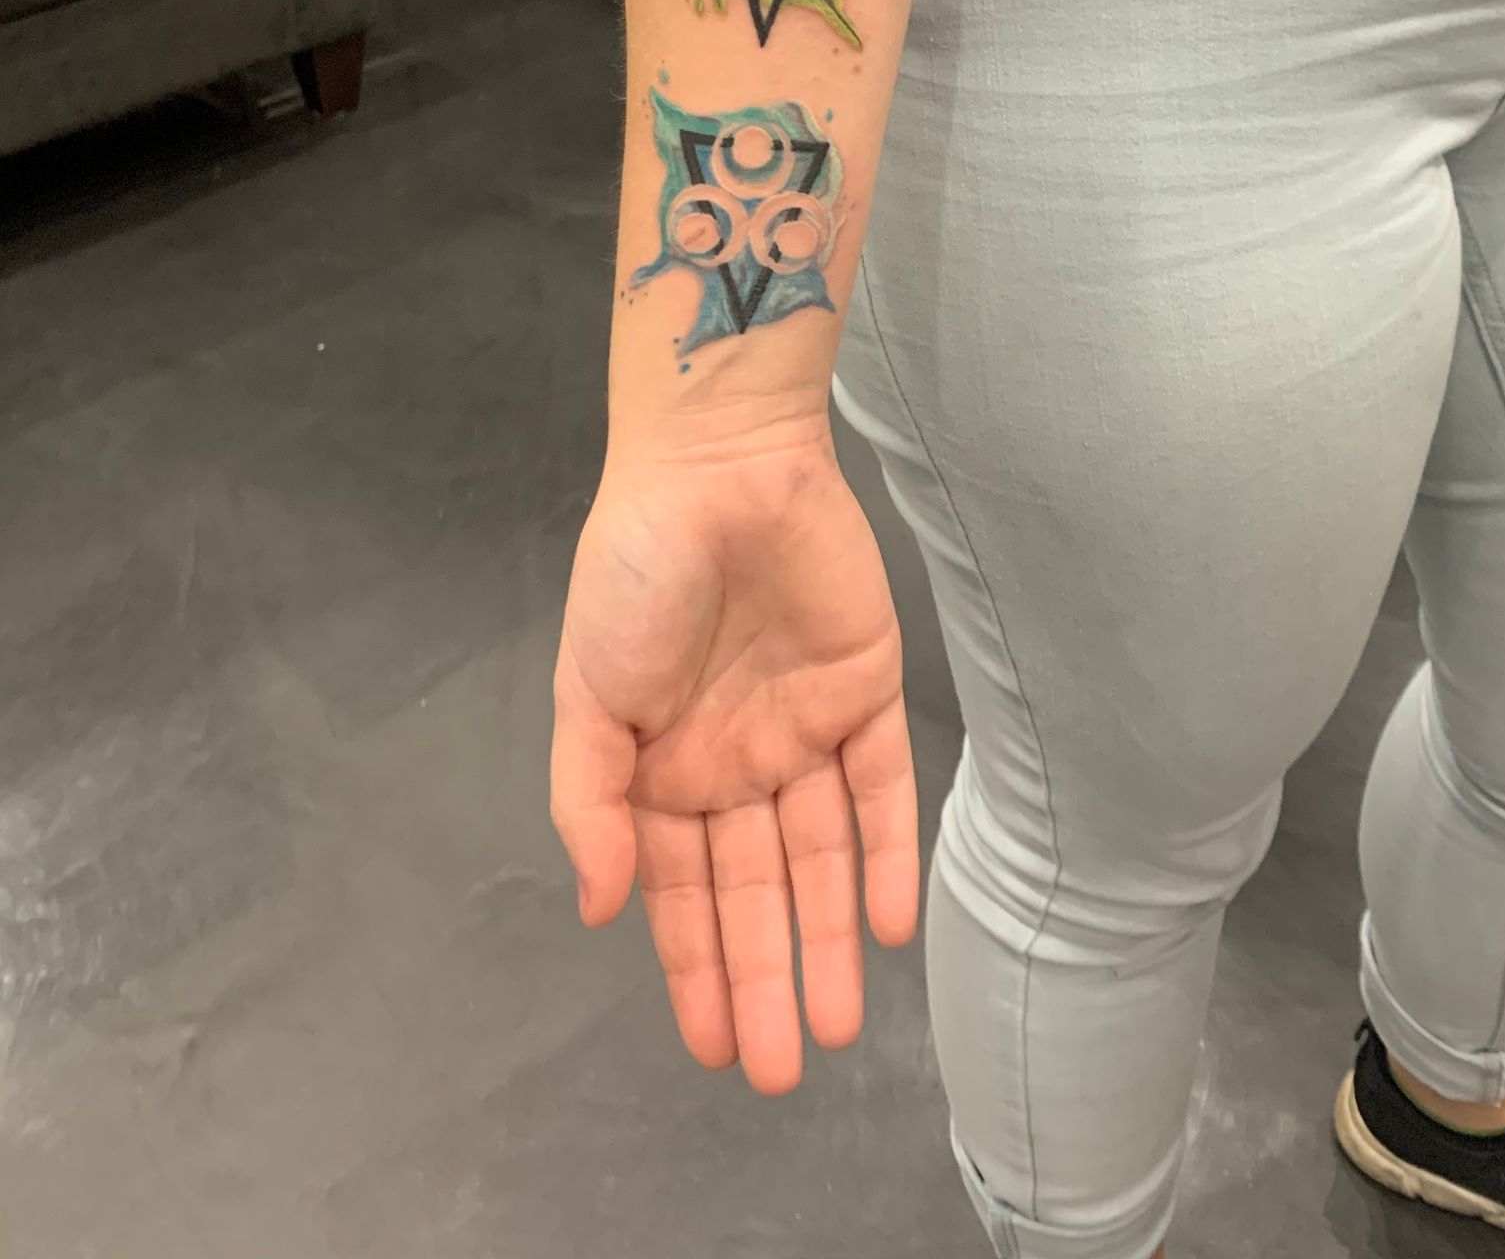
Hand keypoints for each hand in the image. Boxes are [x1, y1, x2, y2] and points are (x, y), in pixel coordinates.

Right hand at [551, 426, 918, 1093]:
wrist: (719, 466)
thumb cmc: (637, 575)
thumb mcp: (584, 691)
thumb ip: (589, 802)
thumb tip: (596, 909)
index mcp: (659, 766)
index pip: (681, 891)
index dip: (696, 968)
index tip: (710, 1050)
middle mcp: (733, 760)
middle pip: (755, 889)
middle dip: (762, 977)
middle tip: (776, 1071)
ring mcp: (802, 728)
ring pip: (819, 855)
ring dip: (825, 938)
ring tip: (831, 1026)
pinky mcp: (866, 689)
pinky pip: (880, 789)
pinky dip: (884, 855)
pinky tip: (885, 928)